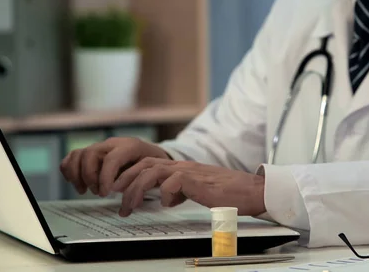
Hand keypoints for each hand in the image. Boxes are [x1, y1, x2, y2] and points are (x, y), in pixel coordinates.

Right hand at [59, 137, 170, 196]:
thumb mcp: (151, 171)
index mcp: (129, 146)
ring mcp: (101, 146)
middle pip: (90, 153)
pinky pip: (73, 156)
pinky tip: (76, 183)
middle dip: (90, 176)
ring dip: (77, 175)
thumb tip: (119, 190)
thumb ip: (136, 179)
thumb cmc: (152, 165)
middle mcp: (112, 143)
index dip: (105, 177)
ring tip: (85, 191)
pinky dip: (69, 170)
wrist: (152, 154)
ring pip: (79, 154)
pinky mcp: (92, 152)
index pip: (111, 159)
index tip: (105, 193)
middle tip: (98, 192)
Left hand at [112, 158, 265, 216]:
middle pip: (145, 164)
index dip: (130, 175)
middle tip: (114, 197)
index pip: (149, 164)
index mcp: (183, 168)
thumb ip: (183, 191)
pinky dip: (165, 194)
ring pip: (153, 171)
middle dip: (125, 180)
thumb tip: (169, 198)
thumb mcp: (200, 190)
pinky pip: (173, 183)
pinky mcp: (199, 181)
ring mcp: (191, 172)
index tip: (119, 191)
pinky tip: (169, 205)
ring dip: (137, 188)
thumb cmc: (231, 193)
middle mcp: (184, 167)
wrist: (254, 191)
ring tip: (130, 204)